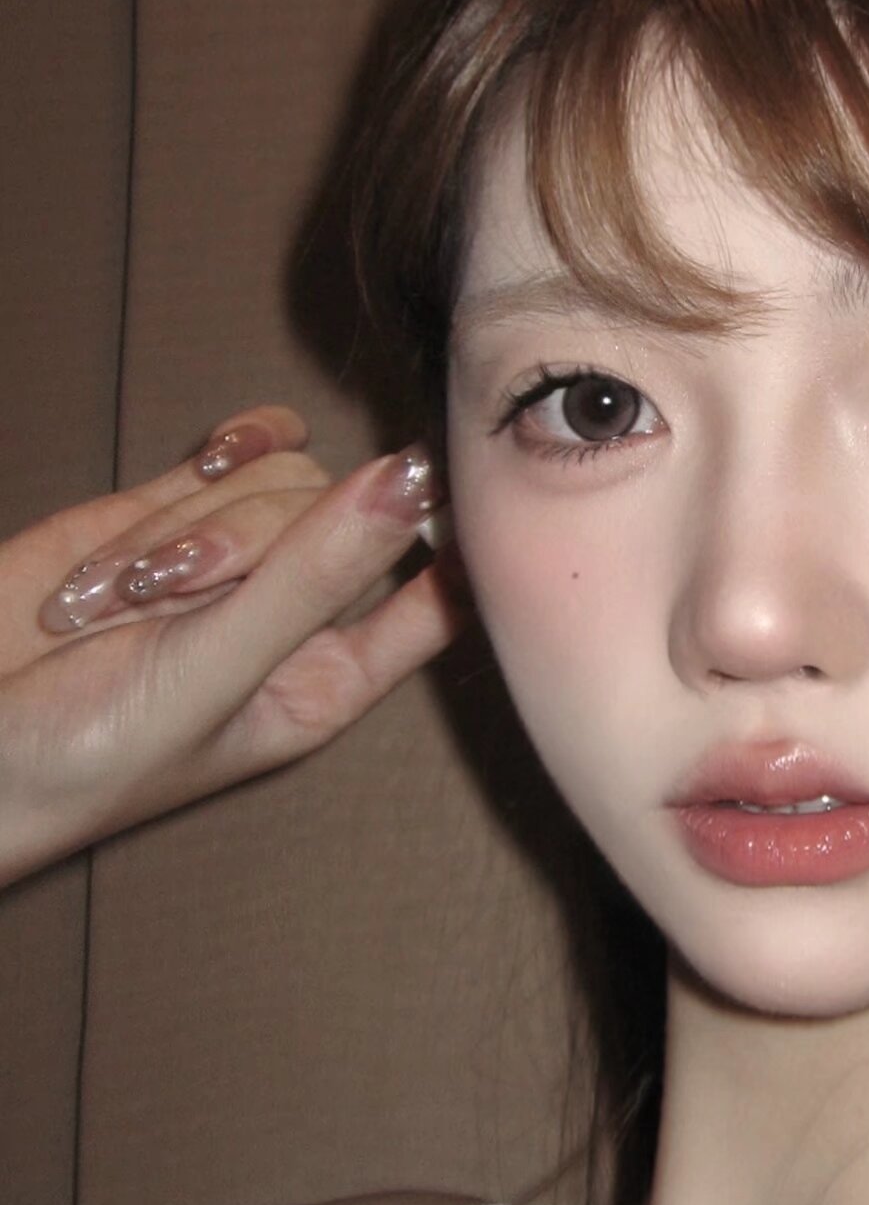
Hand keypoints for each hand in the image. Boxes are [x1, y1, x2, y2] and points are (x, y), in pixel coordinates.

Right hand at [0, 407, 466, 886]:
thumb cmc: (80, 756)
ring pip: (281, 481)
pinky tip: (202, 458)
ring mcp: (233, 559)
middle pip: (338, 519)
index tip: (450, 484)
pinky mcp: (171, 510)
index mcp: (326, 683)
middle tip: (164, 596)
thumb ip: (310, 576)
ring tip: (114, 596)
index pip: (434, 600)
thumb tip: (407, 484)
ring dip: (191, 522)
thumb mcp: (209, 673)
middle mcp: (294, 620)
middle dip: (247, 542)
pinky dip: (226, 448)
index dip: (453, 538)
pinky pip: (246, 448)